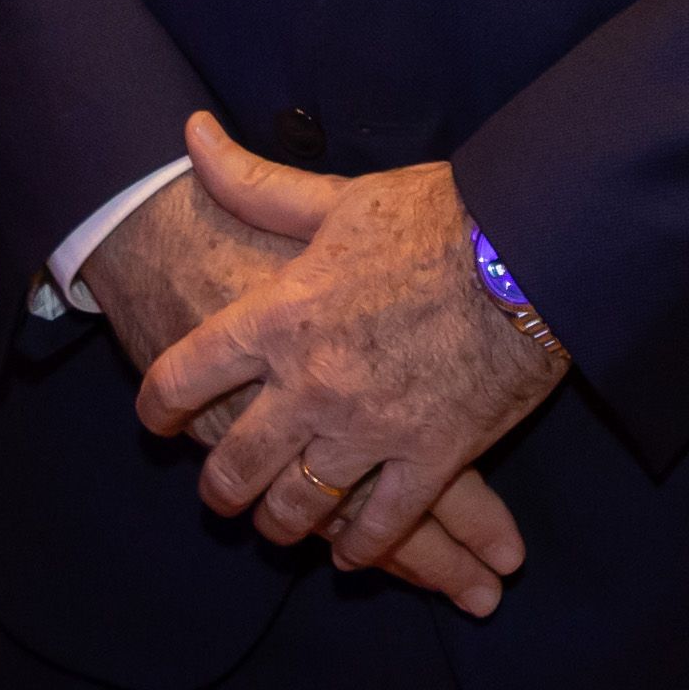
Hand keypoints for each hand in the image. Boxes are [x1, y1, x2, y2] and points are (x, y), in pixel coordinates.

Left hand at [132, 119, 567, 594]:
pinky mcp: (432, 457)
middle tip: (218, 496)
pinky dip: (360, 547)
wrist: (534, 246)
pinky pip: (381, 524)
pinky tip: (348, 553)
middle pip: (237, 462)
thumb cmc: (437, 215)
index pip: (186, 373)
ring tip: (276, 525)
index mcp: (281, 315)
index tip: (154, 417)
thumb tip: (191, 136)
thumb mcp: (338, 196)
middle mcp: (312, 383)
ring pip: (300, 505)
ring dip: (280, 523)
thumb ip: (256, 183)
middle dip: (219, 488)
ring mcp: (371, 428)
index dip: (158, 403)